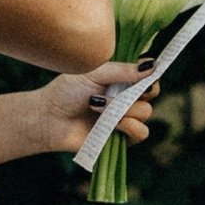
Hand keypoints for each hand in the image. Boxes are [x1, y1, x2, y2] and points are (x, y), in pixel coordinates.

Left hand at [35, 61, 155, 157]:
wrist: (50, 118)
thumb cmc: (67, 91)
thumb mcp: (94, 72)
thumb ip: (123, 70)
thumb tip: (153, 66)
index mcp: (122, 79)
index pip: (149, 75)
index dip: (152, 73)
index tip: (147, 72)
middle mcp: (126, 98)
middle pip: (152, 93)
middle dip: (137, 91)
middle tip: (115, 90)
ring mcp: (126, 118)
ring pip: (146, 112)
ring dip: (124, 109)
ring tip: (97, 106)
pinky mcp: (123, 138)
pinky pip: (141, 132)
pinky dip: (128, 126)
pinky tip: (111, 123)